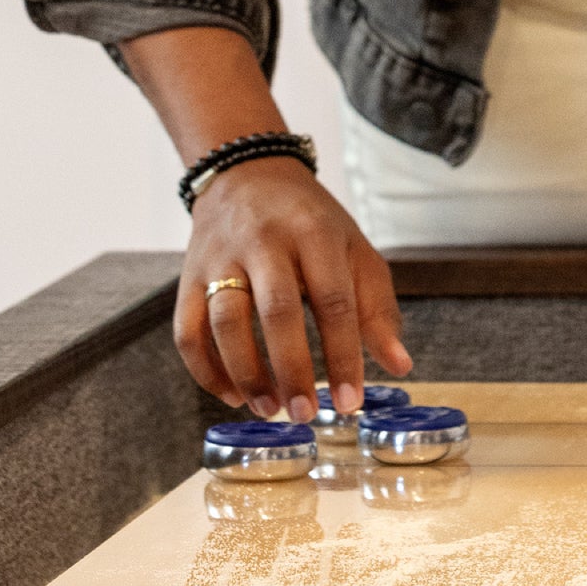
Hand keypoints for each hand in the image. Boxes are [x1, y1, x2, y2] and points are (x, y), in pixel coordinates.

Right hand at [178, 160, 409, 421]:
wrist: (247, 172)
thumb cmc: (308, 220)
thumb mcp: (354, 247)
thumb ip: (376, 306)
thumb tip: (398, 366)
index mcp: (313, 232)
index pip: (332, 299)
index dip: (343, 355)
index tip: (350, 402)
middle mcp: (264, 241)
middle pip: (276, 309)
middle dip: (292, 368)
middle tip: (305, 413)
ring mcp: (221, 256)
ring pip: (225, 320)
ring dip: (246, 373)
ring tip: (270, 409)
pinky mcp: (189, 273)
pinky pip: (187, 328)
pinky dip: (204, 369)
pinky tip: (231, 394)